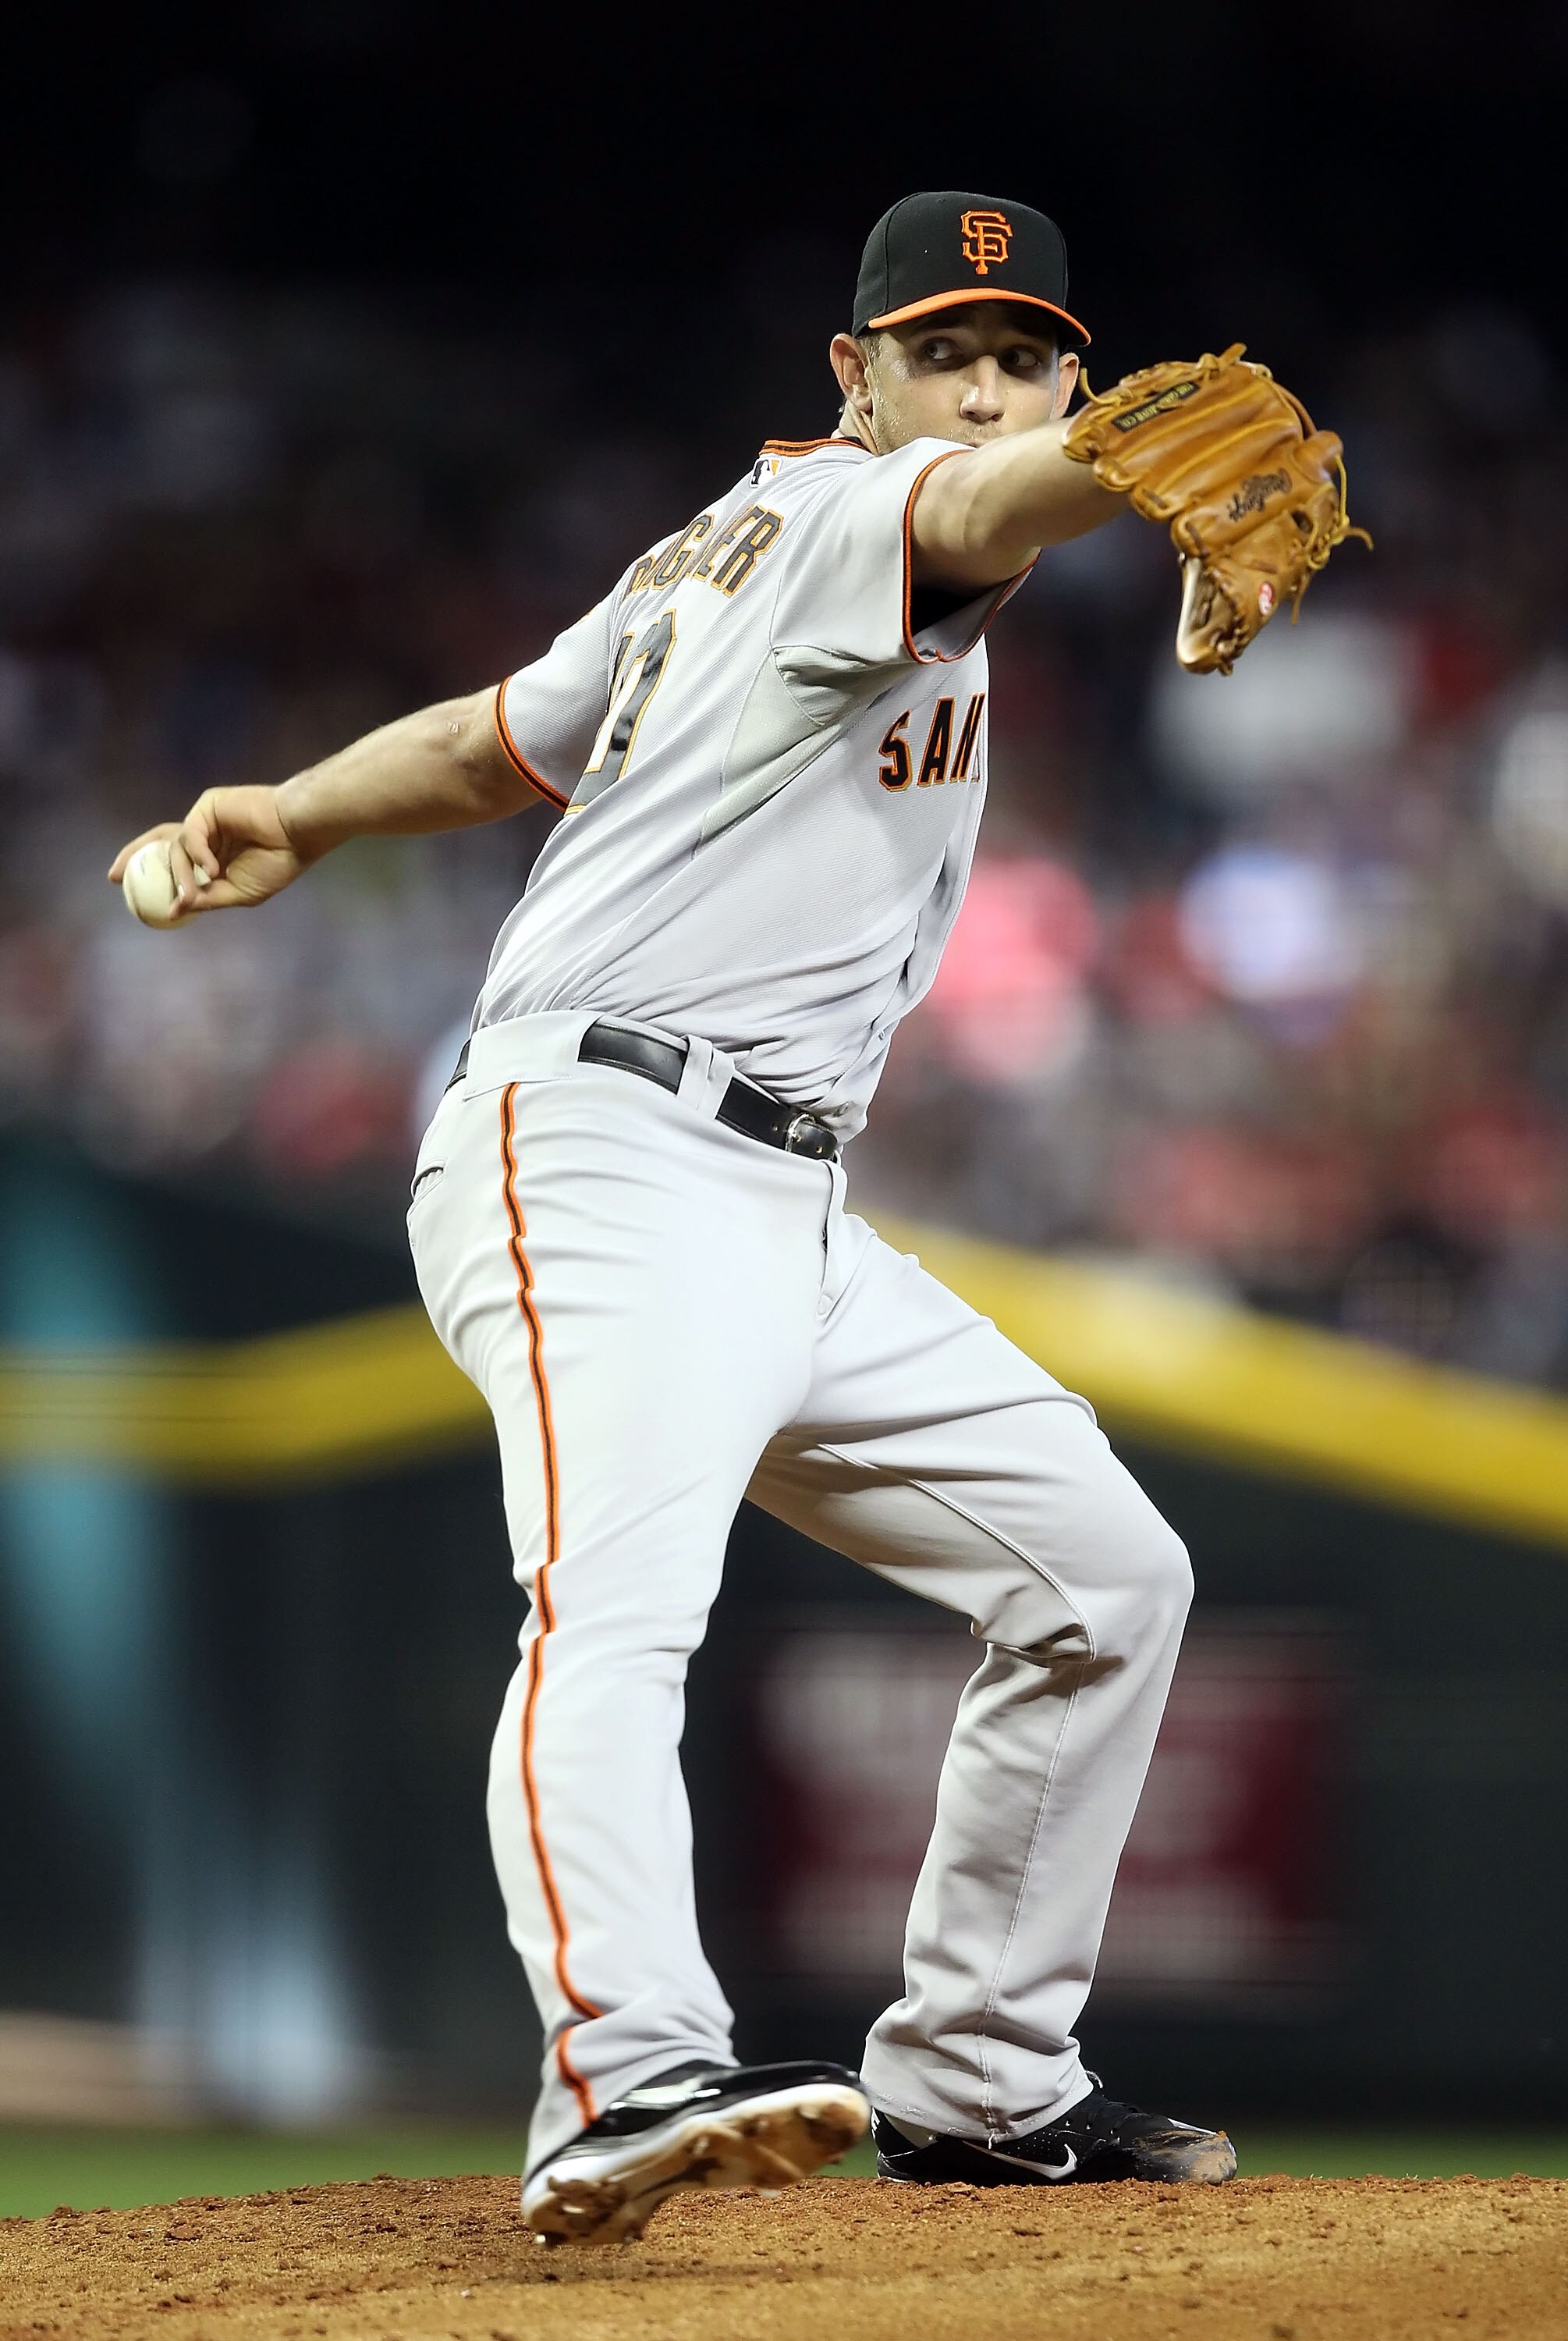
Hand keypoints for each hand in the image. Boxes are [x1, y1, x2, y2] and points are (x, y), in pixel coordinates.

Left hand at [108, 787, 312, 915]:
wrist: (298, 834)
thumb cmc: (277, 864)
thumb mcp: (238, 893)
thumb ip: (206, 899)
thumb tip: (173, 911)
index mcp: (212, 856)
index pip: (173, 861)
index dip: (150, 872)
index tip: (125, 888)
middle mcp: (205, 837)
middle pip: (160, 844)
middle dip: (135, 857)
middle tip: (115, 875)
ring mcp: (205, 820)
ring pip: (175, 848)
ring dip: (179, 874)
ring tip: (189, 892)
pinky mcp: (208, 807)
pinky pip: (190, 833)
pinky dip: (197, 854)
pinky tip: (213, 868)